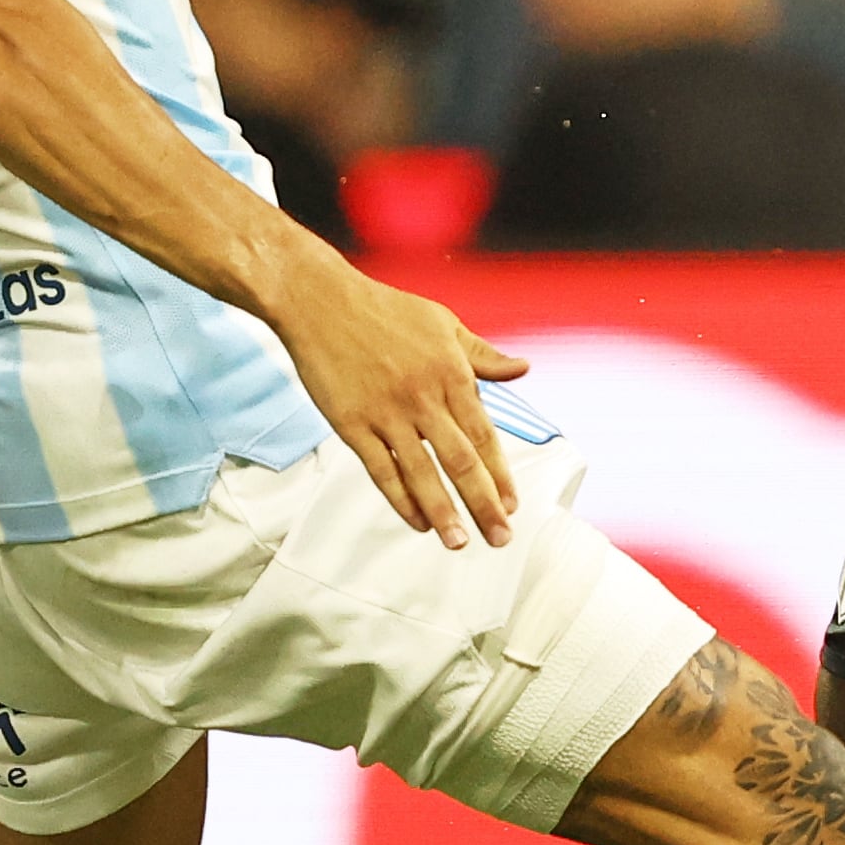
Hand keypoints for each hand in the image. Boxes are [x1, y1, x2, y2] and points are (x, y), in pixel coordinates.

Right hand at [267, 257, 529, 545]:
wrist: (321, 301)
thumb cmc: (384, 309)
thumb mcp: (444, 323)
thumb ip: (483, 355)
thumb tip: (524, 369)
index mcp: (451, 373)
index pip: (483, 435)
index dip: (499, 474)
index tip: (512, 504)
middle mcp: (423, 397)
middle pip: (460, 461)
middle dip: (483, 504)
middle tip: (500, 537)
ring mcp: (386, 413)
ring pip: (421, 473)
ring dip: (444, 512)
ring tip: (459, 543)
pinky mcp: (351, 424)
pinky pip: (380, 470)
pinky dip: (400, 499)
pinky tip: (417, 521)